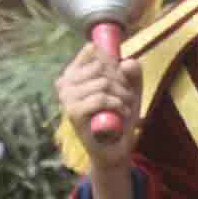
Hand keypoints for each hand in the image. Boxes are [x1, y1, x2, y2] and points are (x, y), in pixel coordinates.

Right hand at [55, 39, 141, 177]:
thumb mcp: (130, 90)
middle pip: (101, 66)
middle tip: (126, 96)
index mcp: (75, 72)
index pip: (92, 50)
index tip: (121, 75)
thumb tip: (128, 62)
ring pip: (103, 82)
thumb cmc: (119, 116)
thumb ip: (132, 73)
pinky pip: (101, 98)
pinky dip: (118, 105)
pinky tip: (121, 114)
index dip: (113, 60)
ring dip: (123, 95)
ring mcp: (66, 97)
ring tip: (125, 106)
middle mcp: (65, 82)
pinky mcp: (72, 112)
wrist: (115, 148)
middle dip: (122, 81)